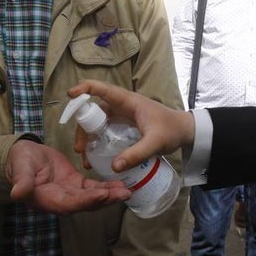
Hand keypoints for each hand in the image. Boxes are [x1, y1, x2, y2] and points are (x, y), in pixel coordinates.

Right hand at [6, 140, 130, 212]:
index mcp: (47, 199)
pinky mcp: (76, 184)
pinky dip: (107, 187)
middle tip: (124, 194)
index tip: (102, 195)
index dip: (85, 201)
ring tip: (127, 191)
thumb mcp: (19, 168)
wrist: (24, 156)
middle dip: (105, 200)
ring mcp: (70, 193)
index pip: (69, 203)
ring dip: (110, 195)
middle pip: (86, 204)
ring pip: (93, 198)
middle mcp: (61, 200)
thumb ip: (21, 181)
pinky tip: (121, 184)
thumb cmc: (19, 161)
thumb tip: (18, 194)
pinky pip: (93, 188)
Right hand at [68, 81, 194, 172]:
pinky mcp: (123, 126)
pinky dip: (97, 141)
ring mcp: (121, 115)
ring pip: (97, 122)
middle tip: (79, 148)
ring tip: (85, 156)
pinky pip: (104, 130)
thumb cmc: (172, 130)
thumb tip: (114, 166)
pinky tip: (95, 156)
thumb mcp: (155, 142)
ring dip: (88, 136)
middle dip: (82, 126)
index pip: (102, 89)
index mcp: (128, 101)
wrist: (184, 132)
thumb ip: (136, 153)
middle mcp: (121, 106)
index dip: (85, 89)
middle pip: (94, 110)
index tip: (70, 95)